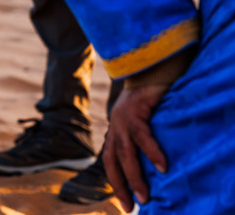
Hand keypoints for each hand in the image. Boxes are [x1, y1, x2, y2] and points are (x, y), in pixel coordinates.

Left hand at [103, 48, 192, 211]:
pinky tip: (161, 167)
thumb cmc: (150, 100)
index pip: (110, 161)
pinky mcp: (135, 110)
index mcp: (115, 131)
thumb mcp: (142, 123)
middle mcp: (115, 127)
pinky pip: (142, 136)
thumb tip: (152, 166)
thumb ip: (141, 141)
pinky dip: (151, 152)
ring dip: (135, 175)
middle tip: (134, 206)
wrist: (150, 69)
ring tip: (145, 195)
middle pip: (113, 161)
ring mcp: (122, 119)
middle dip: (121, 185)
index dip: (116, 182)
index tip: (125, 203)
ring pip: (126, 153)